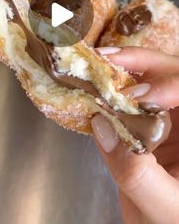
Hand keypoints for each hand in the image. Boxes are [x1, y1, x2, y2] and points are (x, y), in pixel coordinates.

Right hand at [92, 47, 178, 223]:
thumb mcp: (164, 207)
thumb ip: (136, 171)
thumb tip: (102, 124)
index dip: (171, 83)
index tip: (139, 94)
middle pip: (174, 75)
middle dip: (144, 63)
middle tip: (111, 59)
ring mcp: (171, 119)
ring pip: (152, 80)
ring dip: (127, 68)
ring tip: (101, 62)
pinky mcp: (149, 123)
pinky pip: (132, 98)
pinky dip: (113, 89)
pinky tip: (96, 84)